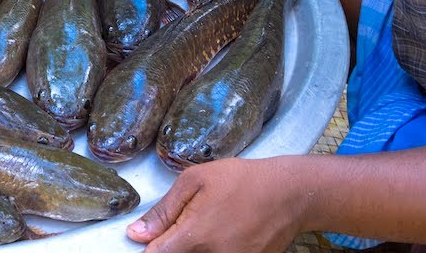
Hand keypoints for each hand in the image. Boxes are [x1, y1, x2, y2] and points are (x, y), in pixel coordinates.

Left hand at [127, 157, 306, 252]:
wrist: (289, 193)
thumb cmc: (241, 180)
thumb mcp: (195, 181)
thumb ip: (164, 211)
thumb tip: (136, 234)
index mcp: (195, 237)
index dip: (149, 247)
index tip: (148, 239)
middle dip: (171, 246)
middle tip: (187, 225)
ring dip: (193, 248)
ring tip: (209, 226)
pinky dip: (213, 250)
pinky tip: (223, 234)